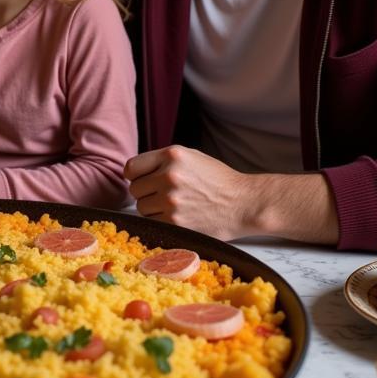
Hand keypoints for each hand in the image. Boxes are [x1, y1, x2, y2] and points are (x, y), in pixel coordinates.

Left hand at [125, 146, 253, 240]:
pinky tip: (178, 216)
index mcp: (172, 155)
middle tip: (165, 194)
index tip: (142, 180)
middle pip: (135, 189)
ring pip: (141, 207)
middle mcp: (169, 175)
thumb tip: (134, 172)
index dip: (135, 176)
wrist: (244, 203)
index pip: (131, 167)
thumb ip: (162, 161)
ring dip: (153, 208)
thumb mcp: (191, 157)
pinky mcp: (175, 221)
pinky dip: (161, 221)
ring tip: (174, 205)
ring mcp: (171, 200)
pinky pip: (152, 222)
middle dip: (146, 192)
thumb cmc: (218, 180)